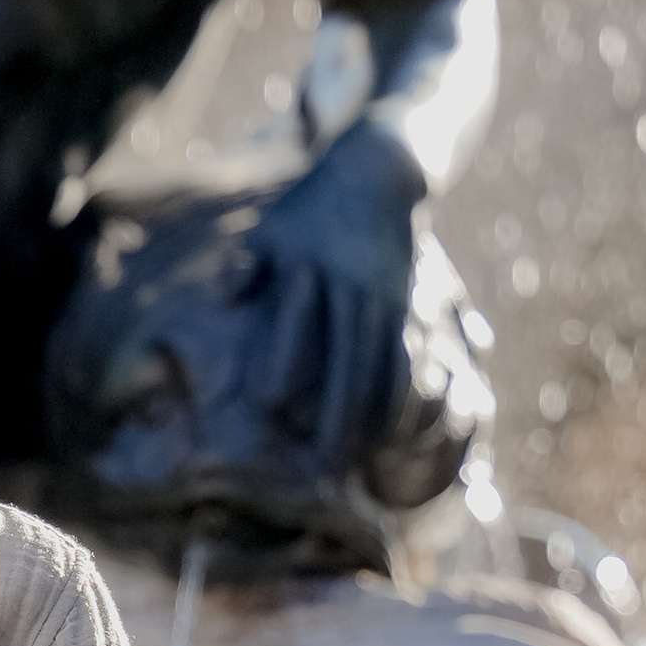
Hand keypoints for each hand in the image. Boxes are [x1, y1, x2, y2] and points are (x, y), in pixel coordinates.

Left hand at [248, 114, 421, 477]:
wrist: (377, 176)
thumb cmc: (306, 213)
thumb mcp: (271, 231)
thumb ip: (248, 267)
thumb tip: (227, 294)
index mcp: (313, 267)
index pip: (300, 319)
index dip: (288, 361)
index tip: (271, 405)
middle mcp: (357, 288)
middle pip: (351, 360)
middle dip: (338, 417)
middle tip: (322, 469)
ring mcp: (392, 300)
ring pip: (391, 369)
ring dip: (376, 421)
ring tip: (362, 465)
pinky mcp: (416, 309)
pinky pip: (418, 363)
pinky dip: (409, 402)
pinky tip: (399, 437)